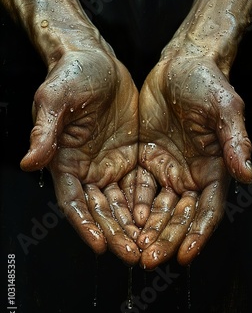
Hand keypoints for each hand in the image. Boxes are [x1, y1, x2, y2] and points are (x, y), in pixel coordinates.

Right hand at [20, 46, 140, 264]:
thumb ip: (45, 132)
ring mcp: (111, 163)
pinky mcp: (132, 155)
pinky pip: (141, 185)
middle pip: (101, 209)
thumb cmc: (71, 75)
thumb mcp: (55, 99)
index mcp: (65, 160)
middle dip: (116, 232)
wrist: (97, 59)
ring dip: (134, 225)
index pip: (74, 200)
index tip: (100, 244)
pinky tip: (161, 217)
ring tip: (149, 244)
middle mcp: (88, 168)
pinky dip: (149, 203)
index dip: (85, 223)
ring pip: (123, 203)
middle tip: (133, 253)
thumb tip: (29, 162)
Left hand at [136, 53, 251, 268]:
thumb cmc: (206, 83)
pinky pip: (135, 188)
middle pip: (178, 216)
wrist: (179, 64)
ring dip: (145, 229)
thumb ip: (233, 140)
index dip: (197, 233)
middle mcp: (188, 174)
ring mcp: (165, 168)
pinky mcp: (144, 159)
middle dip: (165, 238)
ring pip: (155, 208)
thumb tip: (247, 172)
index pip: (207, 209)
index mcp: (212, 168)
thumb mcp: (223, 108)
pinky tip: (119, 220)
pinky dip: (128, 206)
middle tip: (149, 258)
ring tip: (132, 248)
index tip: (184, 254)